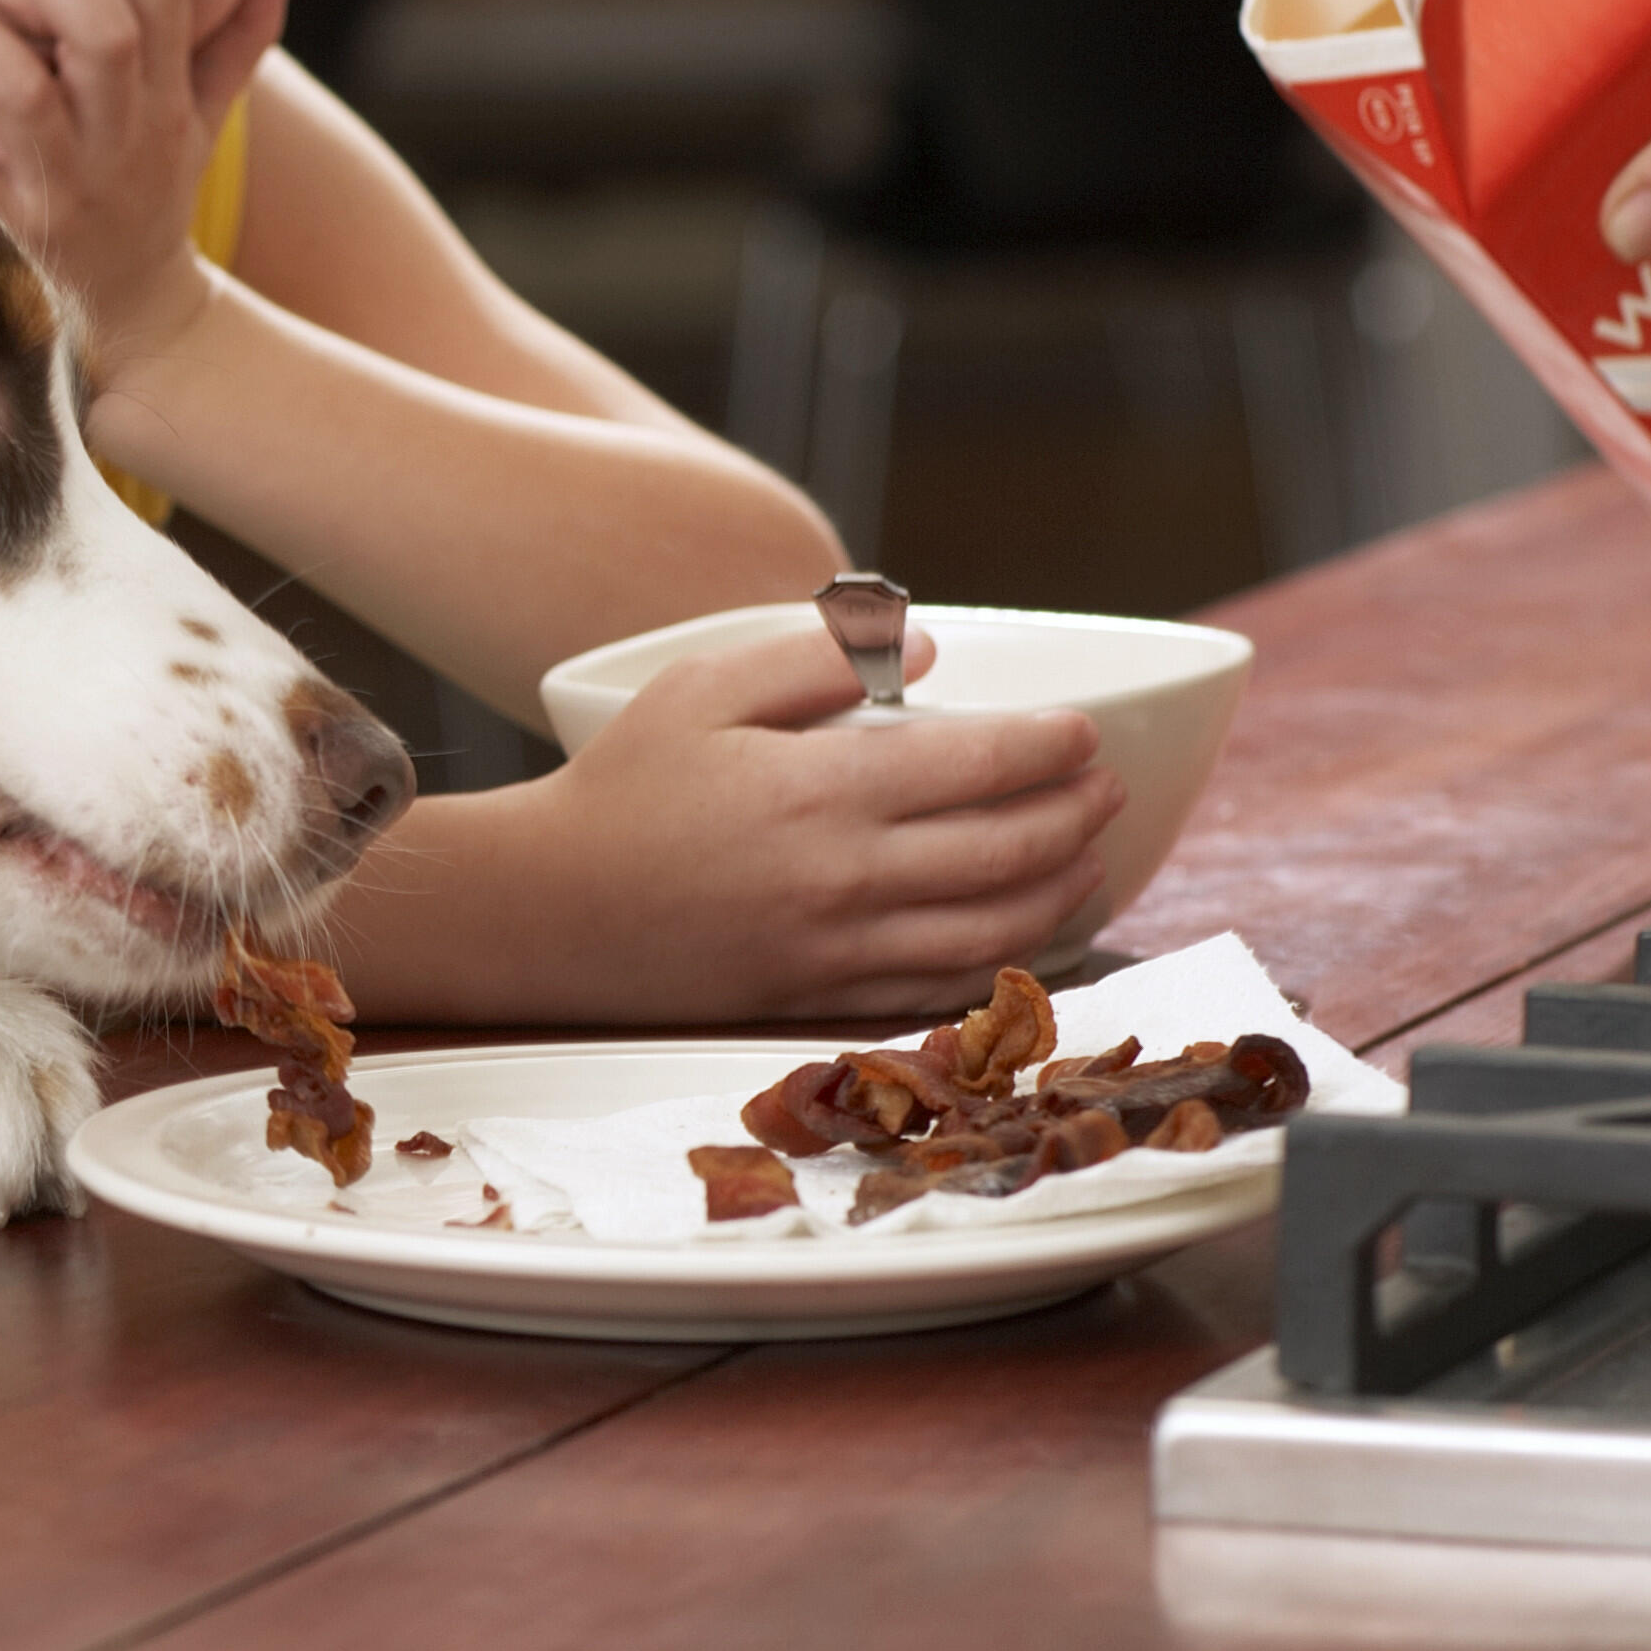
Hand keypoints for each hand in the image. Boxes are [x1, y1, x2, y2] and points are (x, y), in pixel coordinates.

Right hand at [543, 622, 1118, 1020]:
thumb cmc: (619, 790)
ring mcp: (836, 949)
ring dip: (1059, 893)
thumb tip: (924, 652)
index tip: (1081, 731)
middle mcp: (844, 877)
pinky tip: (1020, 936)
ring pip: (991, 930)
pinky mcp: (817, 998)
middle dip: (1077, 817)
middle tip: (1104, 791)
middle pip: (1007, 850)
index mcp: (822, 790)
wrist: (546, 911)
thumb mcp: (699, 690)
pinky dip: (1000, 963)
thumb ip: (814, 659)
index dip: (1050, 746)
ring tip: (1089, 861)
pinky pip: (938, 989)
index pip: (979, 763)